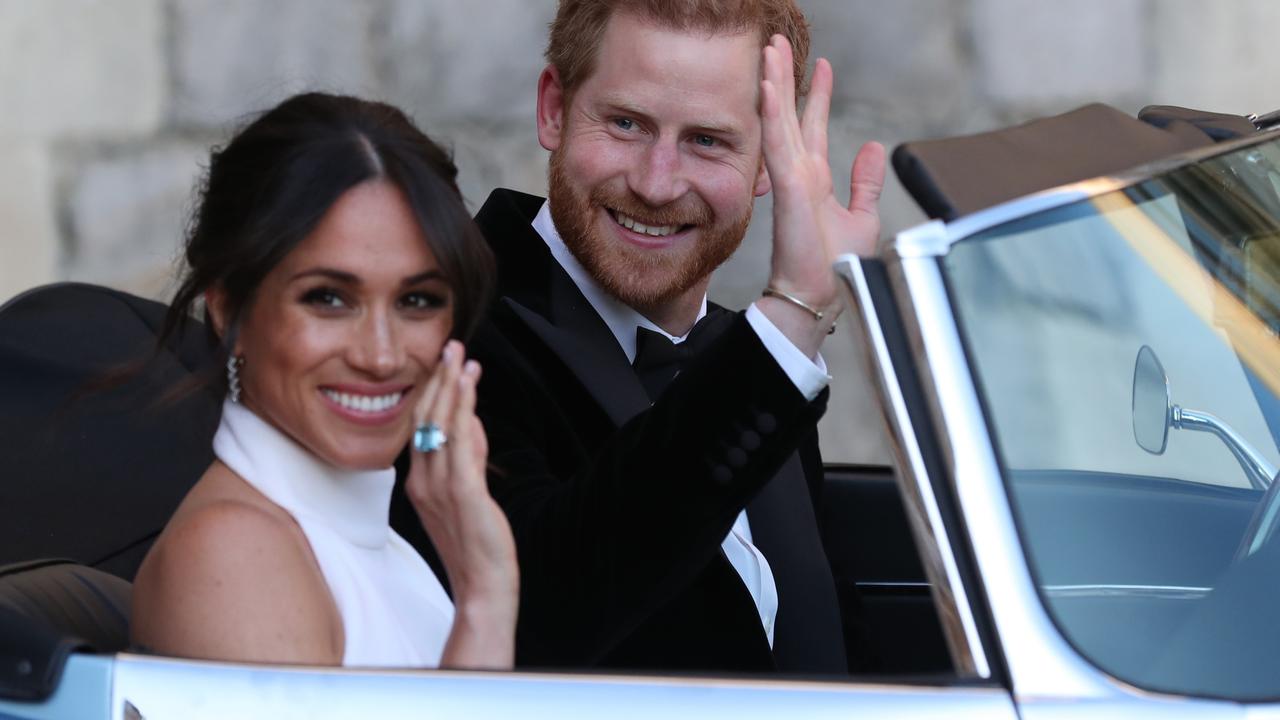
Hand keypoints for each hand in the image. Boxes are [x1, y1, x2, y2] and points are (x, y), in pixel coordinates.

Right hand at [405, 339, 517, 667]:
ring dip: (451, 386)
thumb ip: (469, 458)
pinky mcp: (463, 492)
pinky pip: (460, 442)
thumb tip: (473, 423)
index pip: (422, 427)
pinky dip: (463, 409)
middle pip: (426, 419)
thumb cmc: (476, 545)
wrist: (482, 587)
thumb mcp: (468, 494)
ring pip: (441, 424)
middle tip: (451, 346)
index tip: (445, 365)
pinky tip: (469, 387)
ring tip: (460, 356)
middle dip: (439, 380)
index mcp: (419, 482)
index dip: (433, 393)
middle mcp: (423, 481)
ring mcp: (440, 486)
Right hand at [759, 35, 885, 354]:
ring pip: (778, 121)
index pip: (813, 127)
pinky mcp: (788, 189)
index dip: (817, 94)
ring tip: (769, 50)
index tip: (821, 65)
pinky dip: (771, 114)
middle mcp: (799, 175)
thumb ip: (865, 182)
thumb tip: (873, 148)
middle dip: (785, 77)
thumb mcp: (861, 216)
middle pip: (789, 115)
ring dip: (773, 84)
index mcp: (815, 180)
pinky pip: (777, 144)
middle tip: (778, 42)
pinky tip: (767, 87)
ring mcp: (790, 180)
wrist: (820, 297)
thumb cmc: (835, 268)